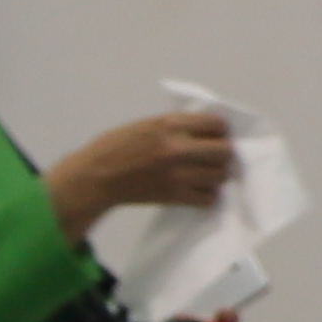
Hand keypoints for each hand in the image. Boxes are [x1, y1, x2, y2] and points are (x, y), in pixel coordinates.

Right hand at [44, 107, 240, 235]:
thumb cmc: (117, 146)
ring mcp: (178, 174)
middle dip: (223, 153)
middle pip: (225, 150)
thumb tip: (207, 129)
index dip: (220, 130)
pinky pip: (208, 198)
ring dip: (216, 175)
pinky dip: (207, 195)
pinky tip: (198, 190)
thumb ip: (176, 125)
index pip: (216, 123)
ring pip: (220, 175)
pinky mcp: (174, 196)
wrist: (96, 176)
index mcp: (169, 124)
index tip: (216, 136)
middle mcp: (177, 147)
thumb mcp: (146, 124)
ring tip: (206, 174)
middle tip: (214, 157)